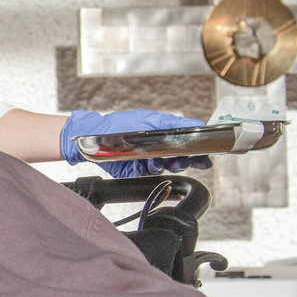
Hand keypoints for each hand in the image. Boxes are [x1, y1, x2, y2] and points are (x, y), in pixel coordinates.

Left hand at [60, 109, 213, 177]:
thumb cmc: (119, 125)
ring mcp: (149, 160)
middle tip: (185, 160)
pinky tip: (149, 166)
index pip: (188, 143)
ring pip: (167, 168)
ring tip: (163, 161)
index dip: (198, 151)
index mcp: (164, 134)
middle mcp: (159, 148)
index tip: (205, 156)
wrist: (92, 139)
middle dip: (185, 160)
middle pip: (181, 158)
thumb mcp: (149, 120)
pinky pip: (151, 175)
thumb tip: (198, 124)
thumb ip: (173, 124)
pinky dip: (152, 171)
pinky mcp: (138, 171)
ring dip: (168, 165)